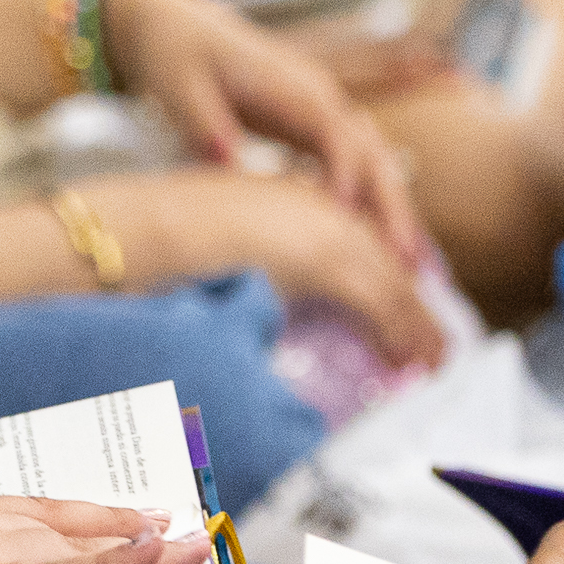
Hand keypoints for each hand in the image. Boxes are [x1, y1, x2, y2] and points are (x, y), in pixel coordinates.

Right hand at [77, 168, 443, 367]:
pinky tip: (412, 361)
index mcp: (285, 201)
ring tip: (433, 362)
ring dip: (415, 325)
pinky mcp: (322, 256)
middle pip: (380, 259)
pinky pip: (378, 300)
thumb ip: (245, 281)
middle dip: (411, 305)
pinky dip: (401, 333)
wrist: (130, 233)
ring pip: (388, 280)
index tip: (401, 312)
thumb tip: (253, 317)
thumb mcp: (212, 261)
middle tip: (433, 344)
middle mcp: (311, 206)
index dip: (382, 279)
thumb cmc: (150, 253)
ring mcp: (319, 226)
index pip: (351, 241)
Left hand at [98, 0, 429, 265]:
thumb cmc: (177, 53)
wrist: (174, 26)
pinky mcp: (312, 127)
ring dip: (392, 210)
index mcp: (290, 84)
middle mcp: (318, 95)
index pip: (333, 130)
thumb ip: (206, 124)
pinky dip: (371, 204)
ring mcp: (320, 110)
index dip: (344, 170)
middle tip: (406, 261)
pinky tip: (381, 247)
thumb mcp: (180, 87)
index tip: (345, 215)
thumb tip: (227, 162)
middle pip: (370, 151)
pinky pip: (354, 167)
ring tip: (411, 266)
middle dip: (391, 204)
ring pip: (372, 162)